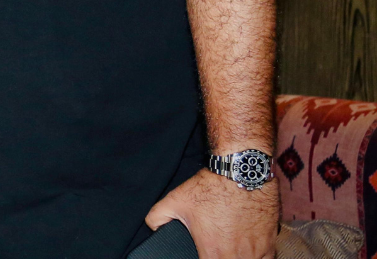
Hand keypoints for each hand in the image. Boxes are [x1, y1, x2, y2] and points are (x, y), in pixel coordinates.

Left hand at [145, 168, 277, 258]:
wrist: (241, 172)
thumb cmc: (210, 187)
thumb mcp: (175, 200)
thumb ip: (157, 217)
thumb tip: (152, 227)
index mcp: (213, 253)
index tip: (202, 255)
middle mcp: (237, 257)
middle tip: (216, 251)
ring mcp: (257, 252)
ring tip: (230, 252)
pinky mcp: (271, 243)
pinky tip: (250, 253)